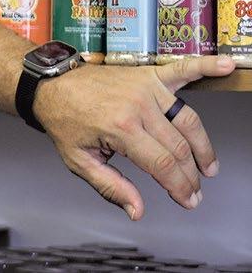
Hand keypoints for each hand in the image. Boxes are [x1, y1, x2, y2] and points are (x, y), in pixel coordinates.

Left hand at [33, 56, 235, 219]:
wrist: (50, 85)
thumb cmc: (63, 120)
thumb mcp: (78, 161)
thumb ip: (110, 187)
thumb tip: (137, 211)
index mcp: (120, 128)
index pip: (163, 165)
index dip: (180, 187)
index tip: (188, 201)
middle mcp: (137, 105)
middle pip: (179, 147)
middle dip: (191, 174)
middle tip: (195, 191)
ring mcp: (144, 87)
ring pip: (187, 119)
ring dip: (203, 145)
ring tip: (207, 166)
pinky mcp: (146, 74)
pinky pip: (181, 70)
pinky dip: (205, 66)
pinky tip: (225, 66)